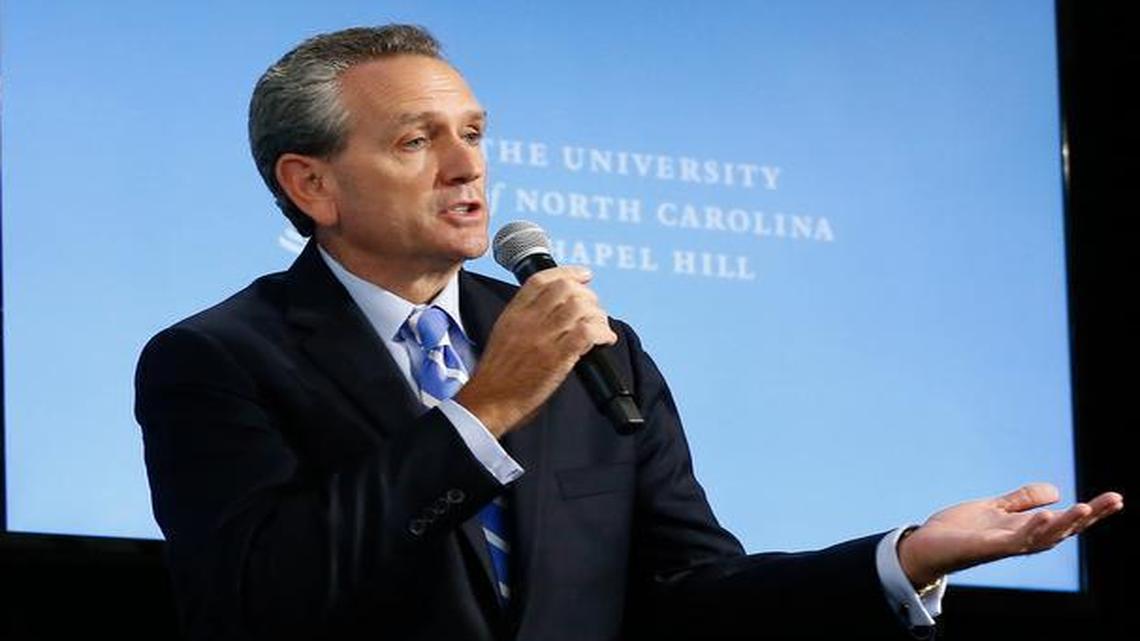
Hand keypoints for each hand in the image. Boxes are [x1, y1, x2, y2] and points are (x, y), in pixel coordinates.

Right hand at [455, 266, 616, 436]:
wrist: (488, 401)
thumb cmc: (498, 373)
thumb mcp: (504, 332)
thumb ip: (527, 316)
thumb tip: (557, 307)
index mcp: (514, 312)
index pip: (543, 279)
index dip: (568, 272)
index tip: (584, 275)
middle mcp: (529, 320)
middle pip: (567, 289)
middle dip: (588, 297)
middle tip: (594, 312)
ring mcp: (543, 338)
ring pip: (581, 308)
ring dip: (599, 316)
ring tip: (600, 330)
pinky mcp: (557, 358)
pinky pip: (588, 332)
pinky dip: (602, 333)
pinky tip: (604, 341)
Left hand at [897, 483, 1123, 586]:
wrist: (926, 545)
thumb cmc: (959, 530)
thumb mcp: (995, 508)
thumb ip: (1022, 501)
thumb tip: (1057, 491)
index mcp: (1025, 530)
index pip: (1066, 521)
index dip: (1091, 512)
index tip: (1117, 498)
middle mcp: (1021, 540)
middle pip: (1063, 530)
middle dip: (1090, 517)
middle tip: (1115, 500)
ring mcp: (1006, 545)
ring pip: (1044, 537)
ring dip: (1066, 523)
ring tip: (1086, 507)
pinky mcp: (988, 547)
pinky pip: (1015, 540)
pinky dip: (1031, 528)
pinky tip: (1047, 514)